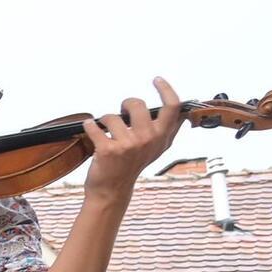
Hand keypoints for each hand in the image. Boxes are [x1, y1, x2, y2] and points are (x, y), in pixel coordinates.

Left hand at [83, 78, 184, 201]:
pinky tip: (90, 129)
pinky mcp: (109, 150)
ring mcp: (128, 145)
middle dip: (126, 103)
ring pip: (113, 116)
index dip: (166, 90)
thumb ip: (167, 132)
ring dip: (105, 120)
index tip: (157, 80)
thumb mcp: (155, 151)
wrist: (111, 191)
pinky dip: (89, 126)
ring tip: (105, 132)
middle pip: (138, 104)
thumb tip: (182, 114)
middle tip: (121, 110)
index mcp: (162, 138)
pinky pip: (94, 126)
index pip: (172, 107)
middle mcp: (148, 140)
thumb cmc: (130, 168)